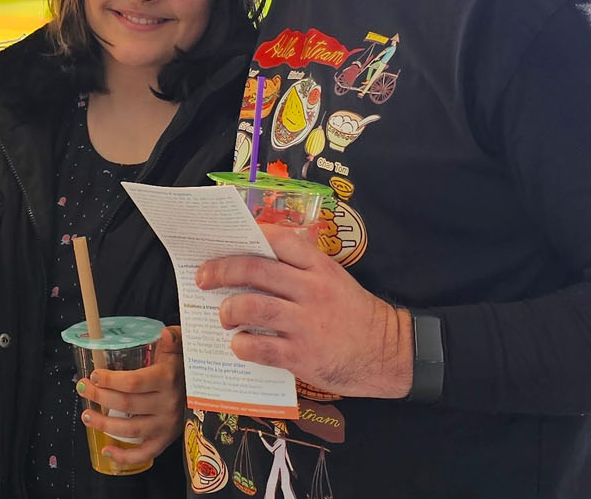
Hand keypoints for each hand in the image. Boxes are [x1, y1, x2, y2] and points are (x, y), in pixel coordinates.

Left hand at [78, 326, 184, 464]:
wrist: (208, 389)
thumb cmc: (182, 366)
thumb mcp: (179, 348)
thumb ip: (173, 338)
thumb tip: (166, 333)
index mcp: (167, 379)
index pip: (133, 382)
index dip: (110, 380)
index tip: (94, 375)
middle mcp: (167, 404)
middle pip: (126, 404)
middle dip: (99, 397)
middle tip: (82, 388)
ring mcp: (166, 425)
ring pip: (130, 430)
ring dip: (103, 424)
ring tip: (86, 415)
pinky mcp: (166, 440)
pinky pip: (145, 453)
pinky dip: (124, 457)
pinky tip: (106, 450)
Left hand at [195, 225, 412, 399]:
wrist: (387, 354)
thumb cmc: (354, 314)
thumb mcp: (335, 279)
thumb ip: (302, 267)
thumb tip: (256, 258)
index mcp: (319, 267)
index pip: (279, 239)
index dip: (249, 236)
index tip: (227, 239)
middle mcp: (311, 291)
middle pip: (254, 270)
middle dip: (221, 270)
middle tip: (203, 277)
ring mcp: (305, 323)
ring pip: (251, 307)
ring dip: (228, 310)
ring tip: (224, 314)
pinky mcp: (302, 356)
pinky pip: (259, 347)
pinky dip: (242, 344)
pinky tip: (240, 344)